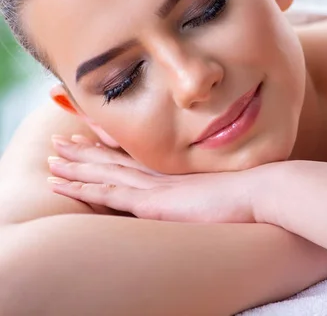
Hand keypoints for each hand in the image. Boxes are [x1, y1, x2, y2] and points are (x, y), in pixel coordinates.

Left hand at [48, 135, 270, 222]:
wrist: (262, 190)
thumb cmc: (254, 192)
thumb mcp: (232, 189)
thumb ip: (217, 187)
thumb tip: (218, 190)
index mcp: (178, 172)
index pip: (138, 157)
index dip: (114, 147)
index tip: (94, 137)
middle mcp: (163, 174)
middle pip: (116, 159)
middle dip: (86, 152)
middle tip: (62, 142)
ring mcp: (156, 185)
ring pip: (106, 172)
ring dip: (76, 166)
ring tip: (53, 159)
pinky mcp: (154, 201)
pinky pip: (109, 192)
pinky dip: (84, 186)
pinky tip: (63, 182)